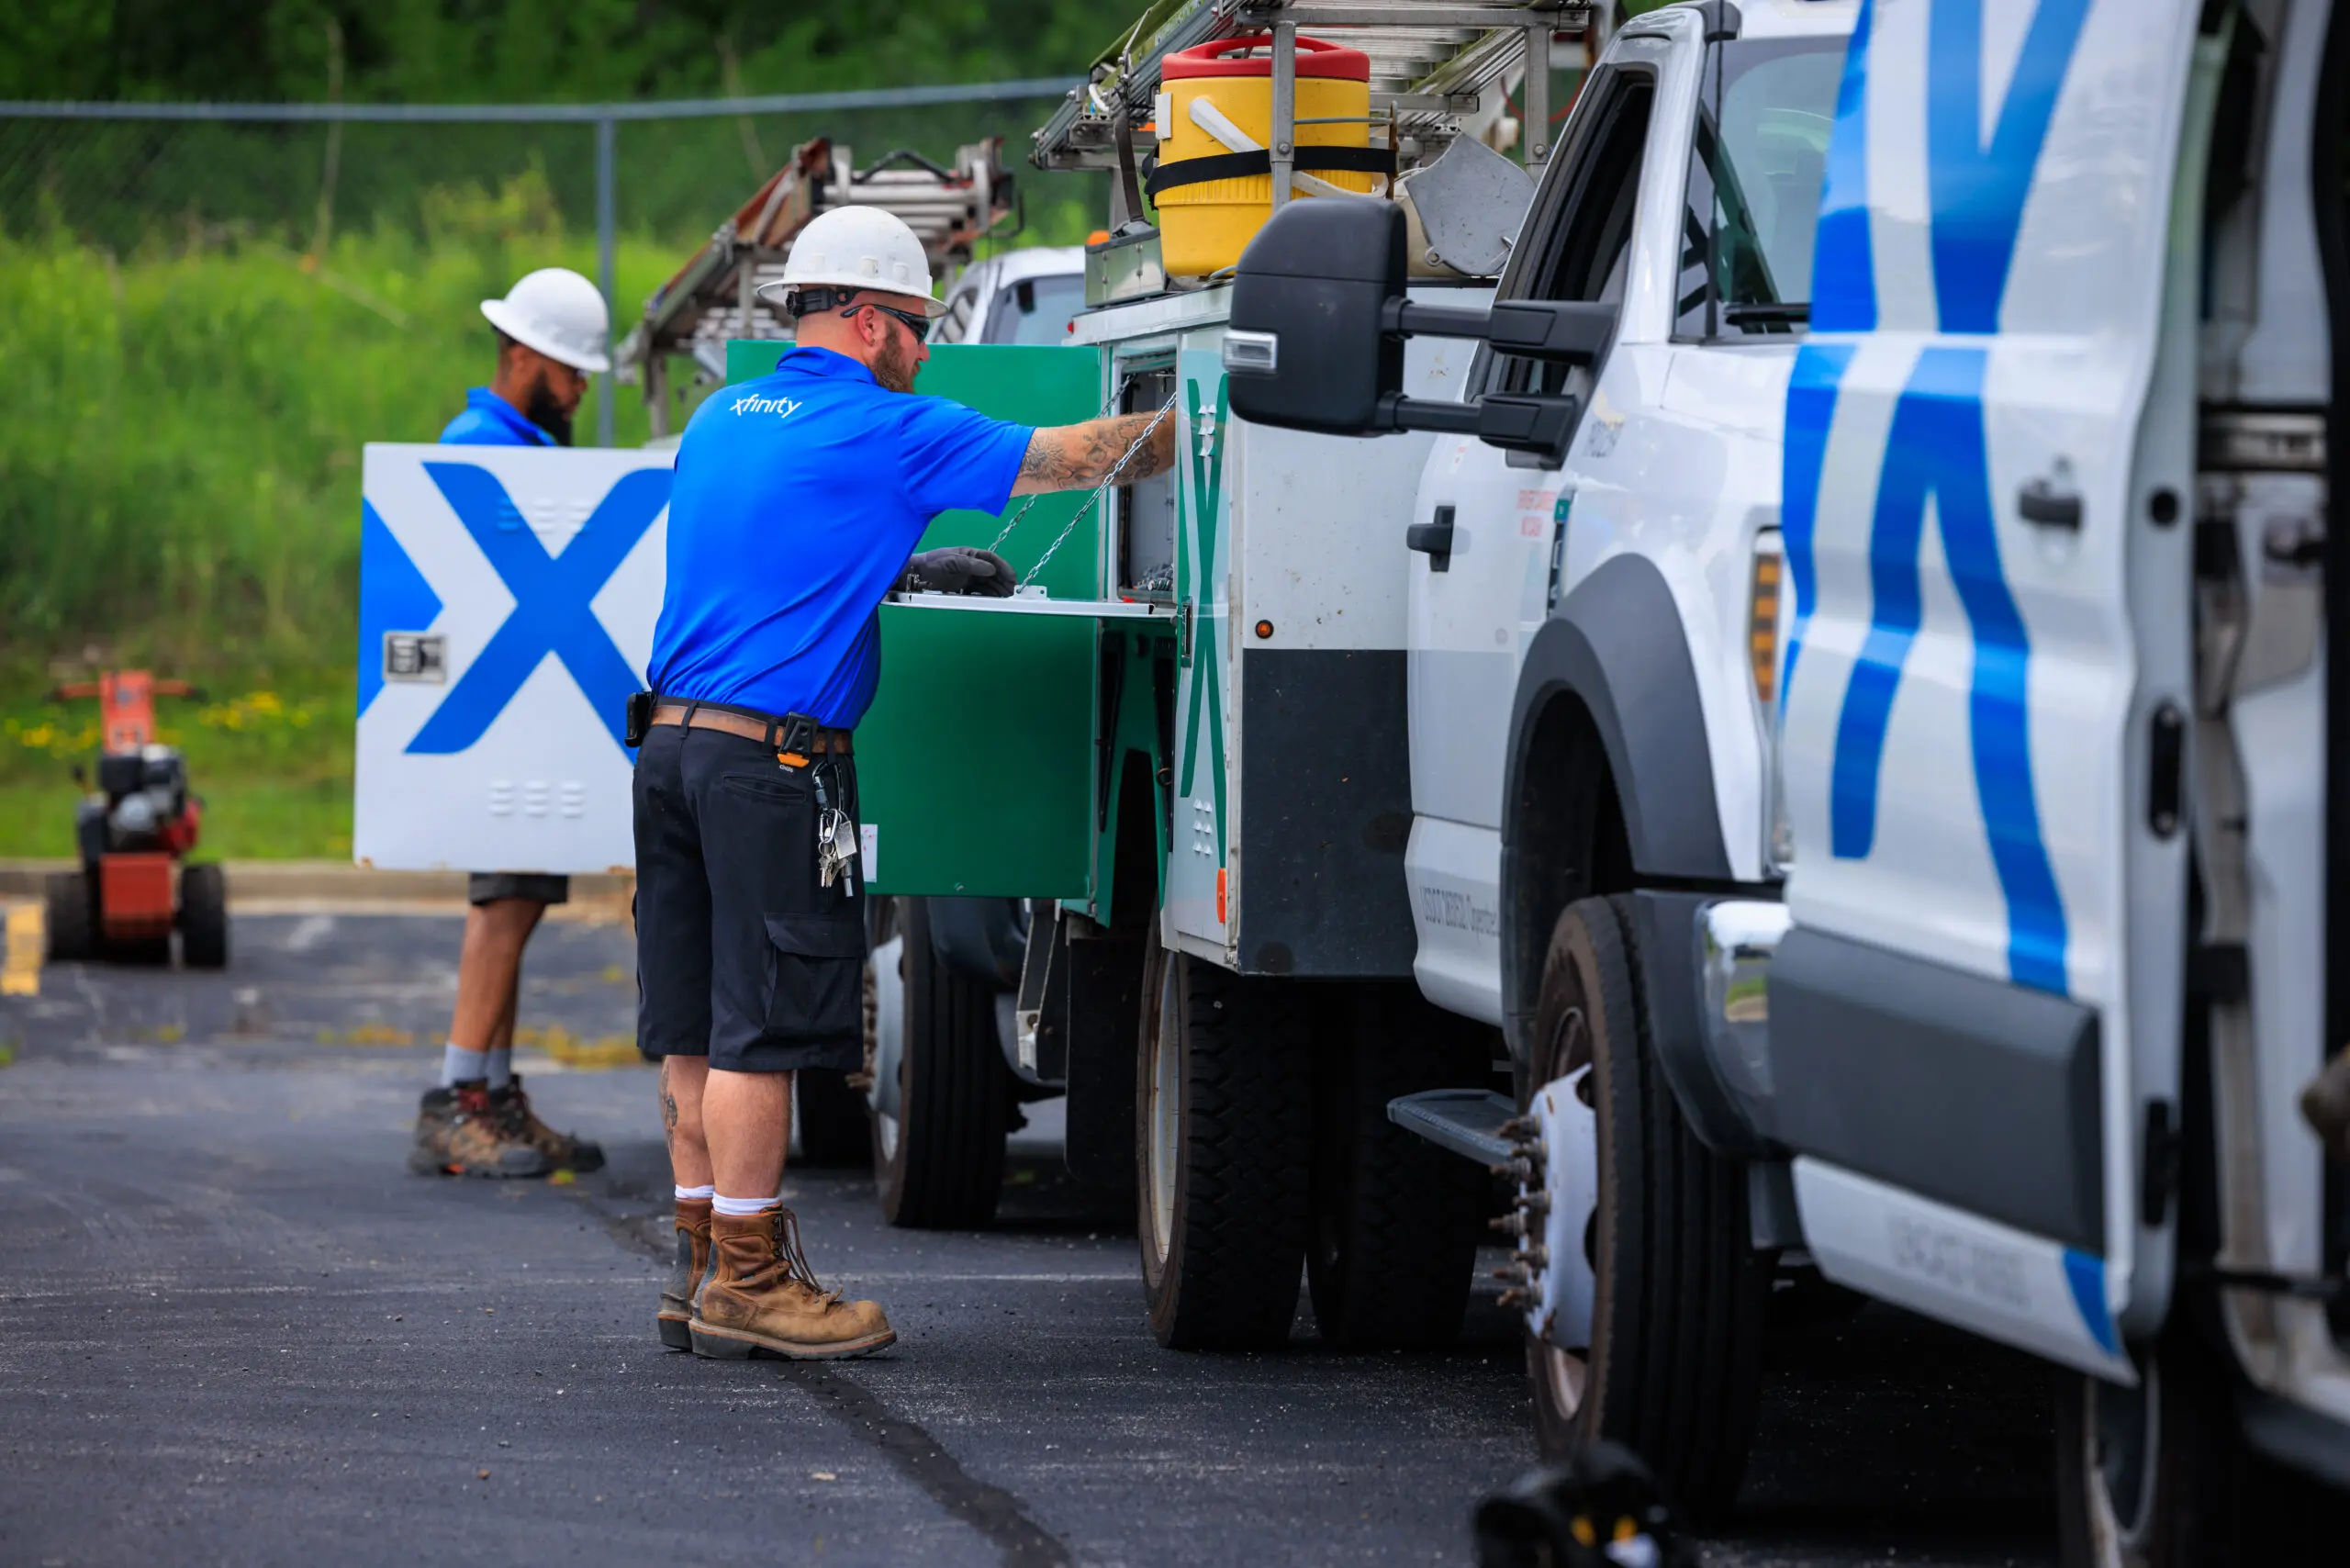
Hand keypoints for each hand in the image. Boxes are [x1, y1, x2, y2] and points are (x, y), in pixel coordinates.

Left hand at [901, 547, 1016, 597]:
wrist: (915, 576)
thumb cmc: (933, 564)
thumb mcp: (952, 561)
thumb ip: (972, 565)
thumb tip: (992, 570)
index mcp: (970, 554)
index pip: (992, 559)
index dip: (1004, 567)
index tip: (1013, 577)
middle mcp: (971, 565)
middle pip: (993, 573)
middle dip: (1004, 581)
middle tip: (1013, 592)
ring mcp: (967, 577)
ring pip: (988, 583)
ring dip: (998, 590)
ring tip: (1007, 598)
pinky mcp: (962, 588)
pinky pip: (979, 592)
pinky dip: (988, 596)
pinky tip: (994, 601)